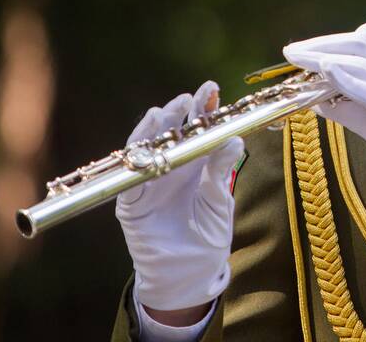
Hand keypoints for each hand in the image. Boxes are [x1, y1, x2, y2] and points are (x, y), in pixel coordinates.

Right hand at [115, 81, 243, 310]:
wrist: (189, 276)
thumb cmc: (206, 238)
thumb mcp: (219, 202)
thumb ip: (220, 172)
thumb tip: (234, 140)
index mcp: (194, 164)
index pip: (197, 128)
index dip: (202, 108)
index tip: (212, 90)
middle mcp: (170, 167)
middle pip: (171, 131)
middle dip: (179, 112)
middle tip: (190, 98)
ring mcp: (149, 183)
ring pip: (146, 148)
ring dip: (155, 129)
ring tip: (166, 111)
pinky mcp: (131, 202)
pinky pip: (130, 178)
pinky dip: (136, 159)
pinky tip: (145, 143)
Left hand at [283, 17, 365, 215]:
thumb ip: (353, 111)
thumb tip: (320, 101)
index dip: (343, 38)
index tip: (316, 49)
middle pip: (360, 40)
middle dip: (323, 42)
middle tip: (294, 50)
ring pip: (360, 57)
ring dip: (323, 54)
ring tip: (297, 57)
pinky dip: (344, 77)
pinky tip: (324, 71)